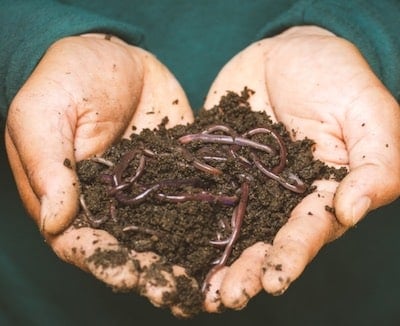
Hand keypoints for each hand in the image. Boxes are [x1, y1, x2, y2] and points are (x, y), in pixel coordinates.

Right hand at [5, 34, 195, 315]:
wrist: (114, 54)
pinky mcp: (178, 172)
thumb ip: (48, 165)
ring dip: (186, 258)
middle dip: (154, 273)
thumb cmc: (67, 78)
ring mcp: (149, 190)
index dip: (108, 264)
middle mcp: (113, 203)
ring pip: (167, 232)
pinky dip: (209, 220)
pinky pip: (193, 199)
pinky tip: (231, 238)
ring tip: (213, 281)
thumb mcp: (44, 113)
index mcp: (73, 198)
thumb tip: (56, 220)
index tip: (132, 278)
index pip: (86, 243)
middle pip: (132, 248)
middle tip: (180, 294)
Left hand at [202, 26, 399, 310]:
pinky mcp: (215, 170)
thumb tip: (352, 210)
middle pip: (265, 242)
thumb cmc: (335, 77)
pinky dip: (183, 220)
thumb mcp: (367, 113)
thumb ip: (376, 163)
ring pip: (230, 230)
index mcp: (322, 193)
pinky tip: (166, 242)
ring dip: (215, 260)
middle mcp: (281, 199)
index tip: (274, 280)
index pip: (309, 231)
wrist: (285, 52)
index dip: (292, 256)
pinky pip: (199, 196)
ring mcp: (245, 186)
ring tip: (199, 290)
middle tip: (227, 297)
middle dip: (248, 271)